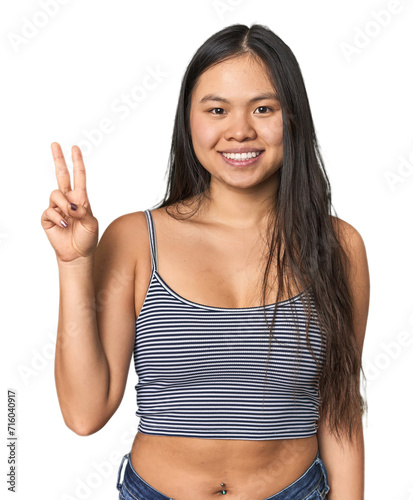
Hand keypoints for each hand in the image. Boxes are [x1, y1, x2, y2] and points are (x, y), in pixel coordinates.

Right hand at [41, 142, 98, 263]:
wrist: (78, 254)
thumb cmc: (87, 238)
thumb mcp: (92, 224)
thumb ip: (84, 211)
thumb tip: (71, 205)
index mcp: (81, 199)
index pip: (79, 176)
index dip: (77, 162)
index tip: (75, 148)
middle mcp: (68, 200)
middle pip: (62, 175)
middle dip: (58, 159)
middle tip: (55, 144)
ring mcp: (57, 207)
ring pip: (55, 194)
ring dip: (64, 205)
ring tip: (70, 218)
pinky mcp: (48, 217)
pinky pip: (50, 210)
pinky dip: (58, 217)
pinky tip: (64, 225)